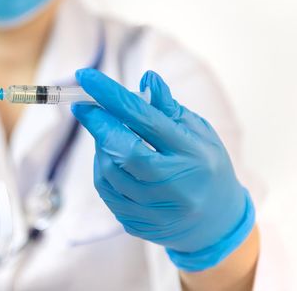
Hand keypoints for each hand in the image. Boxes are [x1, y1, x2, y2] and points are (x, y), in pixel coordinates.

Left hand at [72, 69, 254, 271]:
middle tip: (84, 106)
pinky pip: (106, 191)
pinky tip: (111, 158)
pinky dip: (102, 167)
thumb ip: (169, 109)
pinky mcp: (137, 223)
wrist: (216, 223)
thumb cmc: (206, 167)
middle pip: (123, 151)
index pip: (145, 120)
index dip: (112, 97)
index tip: (86, 78)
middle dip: (98, 123)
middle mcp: (175, 186)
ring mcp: (155, 209)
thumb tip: (146, 79)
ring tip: (108, 133)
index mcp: (192, 155)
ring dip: (100, 145)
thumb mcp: (199, 132)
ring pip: (109, 171)